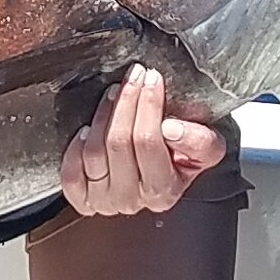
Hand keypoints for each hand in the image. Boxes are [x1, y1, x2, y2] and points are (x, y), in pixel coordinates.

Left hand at [57, 66, 229, 216]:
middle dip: (126, 102)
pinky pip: (71, 173)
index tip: (152, 78)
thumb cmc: (183, 157)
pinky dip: (76, 148)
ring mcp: (105, 202)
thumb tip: (171, 129)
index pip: (149, 142)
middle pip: (119, 144)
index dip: (148, 105)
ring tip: (114, 93)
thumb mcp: (207, 148)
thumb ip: (200, 140)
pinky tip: (87, 128)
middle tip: (133, 77)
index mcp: (163, 190)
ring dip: (103, 116)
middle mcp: (132, 200)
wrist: (166, 174)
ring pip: (95, 153)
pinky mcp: (82, 199)